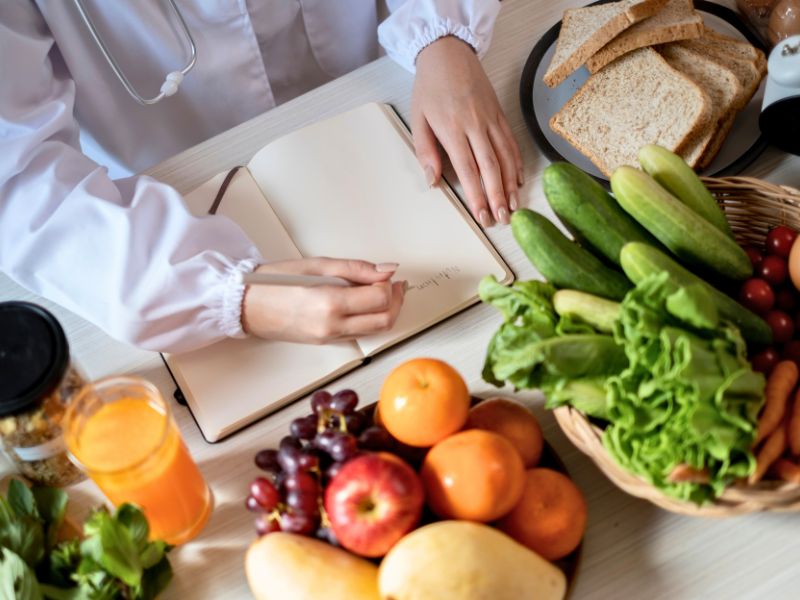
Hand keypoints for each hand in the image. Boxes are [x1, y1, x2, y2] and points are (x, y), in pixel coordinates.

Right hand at [241, 258, 405, 343]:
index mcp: (329, 303)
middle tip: (394, 284)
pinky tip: (363, 303)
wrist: (246, 306)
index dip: (390, 285)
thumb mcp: (316, 265)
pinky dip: (370, 319)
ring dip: (386, 312)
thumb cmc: (274, 282)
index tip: (386, 275)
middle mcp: (332, 326)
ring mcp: (330, 337)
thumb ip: (356, 268)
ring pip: (376, 330)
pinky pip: (359, 333)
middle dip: (396, 301)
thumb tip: (387, 270)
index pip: (379, 298)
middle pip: (384, 320)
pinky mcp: (327, 342)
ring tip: (381, 292)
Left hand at [412, 36, 523, 227]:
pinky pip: (511, 142)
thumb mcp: (418, 119)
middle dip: (497, 196)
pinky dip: (517, 163)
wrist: (448, 53)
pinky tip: (519, 180)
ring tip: (513, 206)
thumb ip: (425, 152)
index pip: (468, 169)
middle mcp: (475, 125)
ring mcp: (490, 119)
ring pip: (506, 156)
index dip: (477, 194)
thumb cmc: (430, 88)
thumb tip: (432, 181)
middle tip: (502, 219)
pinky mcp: (499, 113)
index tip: (482, 215)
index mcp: (452, 129)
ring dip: (511, 184)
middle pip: (491, 166)